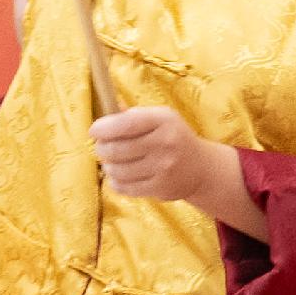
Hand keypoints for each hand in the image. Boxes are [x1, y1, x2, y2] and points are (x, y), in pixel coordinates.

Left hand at [89, 107, 233, 206]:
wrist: (201, 168)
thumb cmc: (173, 138)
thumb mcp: (161, 119)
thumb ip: (133, 115)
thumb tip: (108, 107)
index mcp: (164, 120)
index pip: (126, 123)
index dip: (104, 128)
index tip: (94, 131)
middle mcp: (166, 143)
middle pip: (116, 149)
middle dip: (102, 149)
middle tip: (103, 148)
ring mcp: (164, 167)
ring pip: (116, 170)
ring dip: (109, 167)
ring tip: (114, 163)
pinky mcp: (160, 187)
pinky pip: (123, 187)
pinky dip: (116, 182)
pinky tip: (122, 176)